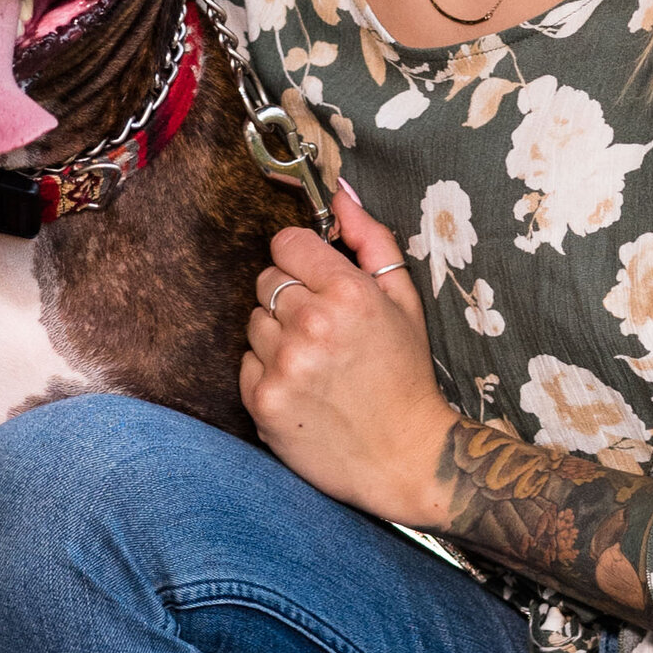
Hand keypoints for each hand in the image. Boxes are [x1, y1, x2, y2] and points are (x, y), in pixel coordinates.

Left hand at [239, 182, 453, 522]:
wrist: (404, 457)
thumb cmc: (406, 377)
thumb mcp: (404, 301)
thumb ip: (371, 241)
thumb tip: (340, 195)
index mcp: (348, 293)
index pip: (288, 244)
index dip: (303, 260)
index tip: (317, 280)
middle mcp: (311, 324)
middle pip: (266, 280)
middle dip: (291, 298)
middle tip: (325, 330)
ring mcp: (283, 364)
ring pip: (254, 322)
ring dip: (278, 337)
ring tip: (317, 363)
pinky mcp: (262, 400)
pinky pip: (246, 362)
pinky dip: (269, 372)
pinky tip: (304, 388)